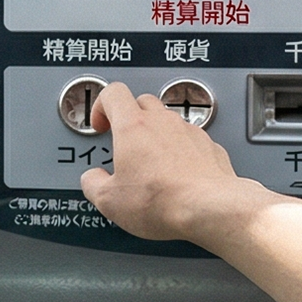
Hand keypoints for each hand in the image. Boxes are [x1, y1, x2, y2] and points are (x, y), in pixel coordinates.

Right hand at [79, 82, 273, 246]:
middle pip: (142, 101)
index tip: (101, 125)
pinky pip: (191, 140)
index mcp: (132, 127)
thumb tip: (92, 180)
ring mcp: (189, 132)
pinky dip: (181, 151)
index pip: (113, 93)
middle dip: (130, 118)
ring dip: (157, 135)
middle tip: (124, 143)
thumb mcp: (109, 201)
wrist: (209, 209)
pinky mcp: (209, 146)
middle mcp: (163, 122)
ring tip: (152, 164)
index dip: (101, 105)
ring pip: (168, 120)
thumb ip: (93, 184)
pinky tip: (178, 175)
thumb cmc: (163, 200)